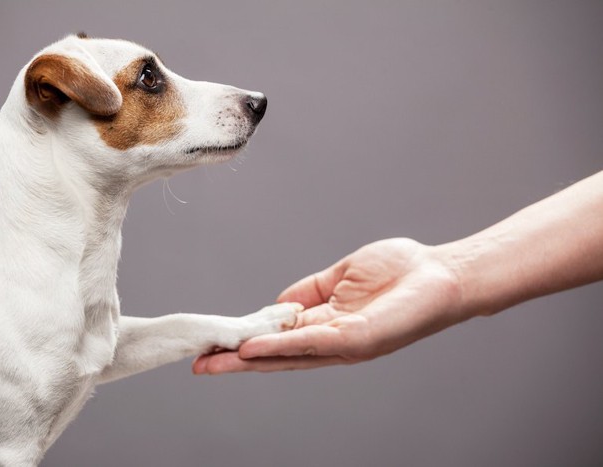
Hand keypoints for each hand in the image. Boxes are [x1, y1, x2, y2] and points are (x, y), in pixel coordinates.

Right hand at [192, 238, 466, 372]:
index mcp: (326, 325)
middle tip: (199, 365)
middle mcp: (330, 341)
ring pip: (287, 356)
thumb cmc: (399, 272)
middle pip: (276, 355)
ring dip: (249, 360)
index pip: (277, 337)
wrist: (441, 274)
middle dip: (236, 361)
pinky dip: (280, 347)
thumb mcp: (340, 276)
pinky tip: (252, 350)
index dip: (245, 340)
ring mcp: (343, 343)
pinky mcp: (357, 339)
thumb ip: (308, 291)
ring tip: (214, 362)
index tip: (214, 343)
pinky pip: (312, 343)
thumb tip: (276, 303)